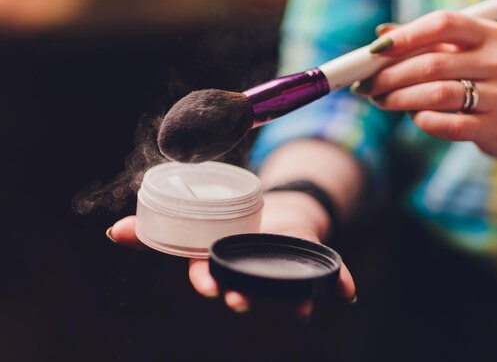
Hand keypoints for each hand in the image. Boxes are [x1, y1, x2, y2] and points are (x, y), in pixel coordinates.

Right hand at [106, 192, 355, 317]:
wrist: (273, 222)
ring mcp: (282, 268)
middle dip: (244, 296)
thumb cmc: (228, 231)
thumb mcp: (194, 225)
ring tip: (303, 309)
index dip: (207, 282)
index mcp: (225, 263)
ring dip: (295, 300)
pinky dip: (340, 283)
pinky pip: (328, 275)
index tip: (207, 286)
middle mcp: (253, 271)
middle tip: (241, 302)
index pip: (211, 277)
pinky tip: (349, 293)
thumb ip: (154, 232)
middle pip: (248, 287)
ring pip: (289, 288)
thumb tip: (113, 232)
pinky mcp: (309, 260)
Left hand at [357, 11, 496, 162]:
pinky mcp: (496, 127)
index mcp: (489, 35)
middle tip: (366, 85)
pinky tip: (413, 117)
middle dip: (390, 75)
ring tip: (381, 101)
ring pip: (437, 94)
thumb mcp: (465, 56)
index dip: (405, 35)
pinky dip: (423, 120)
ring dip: (400, 99)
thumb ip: (426, 44)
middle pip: (432, 63)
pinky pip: (449, 125)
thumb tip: (381, 34)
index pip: (443, 23)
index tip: (374, 50)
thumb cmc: (486, 83)